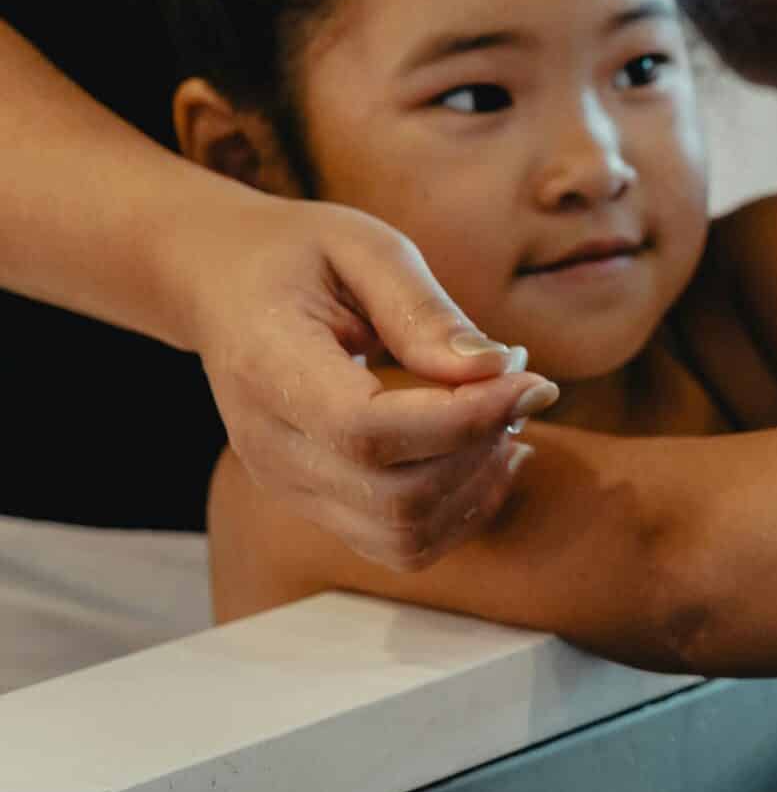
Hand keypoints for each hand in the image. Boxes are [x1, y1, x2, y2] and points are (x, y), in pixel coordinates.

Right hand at [175, 194, 558, 568]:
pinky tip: (489, 453)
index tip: (536, 380)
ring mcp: (287, 485)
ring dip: (480, 485)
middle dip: (484, 447)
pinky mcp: (313, 503)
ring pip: (404, 534)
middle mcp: (269, 446)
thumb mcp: (365, 248)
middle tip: (525, 385)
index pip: (369, 431)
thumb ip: (425, 311)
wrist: (225, 287)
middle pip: (396, 495)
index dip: (467, 418)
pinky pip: (399, 542)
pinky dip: (461, 510)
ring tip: (508, 416)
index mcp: (268, 368)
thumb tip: (497, 369)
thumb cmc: (299, 255)